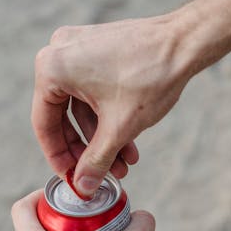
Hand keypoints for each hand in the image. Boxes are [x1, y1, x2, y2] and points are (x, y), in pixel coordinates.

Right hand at [32, 14, 191, 197]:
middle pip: (62, 117)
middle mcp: (58, 53)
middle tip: (99, 176)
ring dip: (101, 138)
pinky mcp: (96, 50)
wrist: (185, 43)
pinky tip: (128, 144)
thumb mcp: (119, 129)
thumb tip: (82, 187)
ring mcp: (77, 49)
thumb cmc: (151, 76)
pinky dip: (107, 117)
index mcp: (52, 68)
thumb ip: (96, 161)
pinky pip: (92, 91)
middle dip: (87, 150)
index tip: (71, 179)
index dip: (58, 158)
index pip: (45, 125)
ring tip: (124, 164)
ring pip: (81, 107)